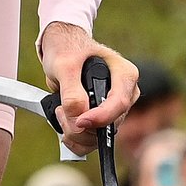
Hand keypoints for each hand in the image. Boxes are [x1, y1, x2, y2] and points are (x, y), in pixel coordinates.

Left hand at [39, 22, 138, 156]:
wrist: (61, 47)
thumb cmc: (67, 49)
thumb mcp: (65, 64)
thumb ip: (71, 92)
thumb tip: (79, 118)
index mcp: (125, 75)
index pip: (119, 104)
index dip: (99, 118)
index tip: (79, 121)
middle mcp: (124, 93)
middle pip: (109, 124)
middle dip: (81, 126)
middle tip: (60, 110)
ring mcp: (113, 107)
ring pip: (100, 135)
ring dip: (75, 132)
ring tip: (60, 111)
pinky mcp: (101, 116)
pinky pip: (92, 137)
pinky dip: (75, 138)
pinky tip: (63, 125)